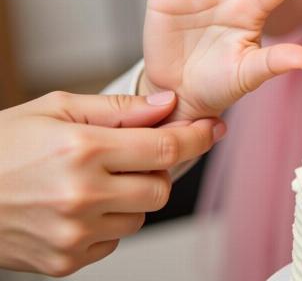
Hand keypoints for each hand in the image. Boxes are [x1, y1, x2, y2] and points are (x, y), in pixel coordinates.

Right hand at [0, 91, 223, 275]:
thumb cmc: (4, 145)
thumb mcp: (58, 108)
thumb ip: (119, 108)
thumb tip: (167, 104)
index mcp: (83, 150)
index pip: (164, 147)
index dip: (197, 136)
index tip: (214, 128)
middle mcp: (82, 196)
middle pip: (162, 186)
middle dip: (159, 167)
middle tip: (136, 153)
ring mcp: (74, 235)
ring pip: (142, 215)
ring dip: (135, 194)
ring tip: (99, 177)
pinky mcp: (65, 262)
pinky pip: (115, 240)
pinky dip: (112, 220)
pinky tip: (83, 203)